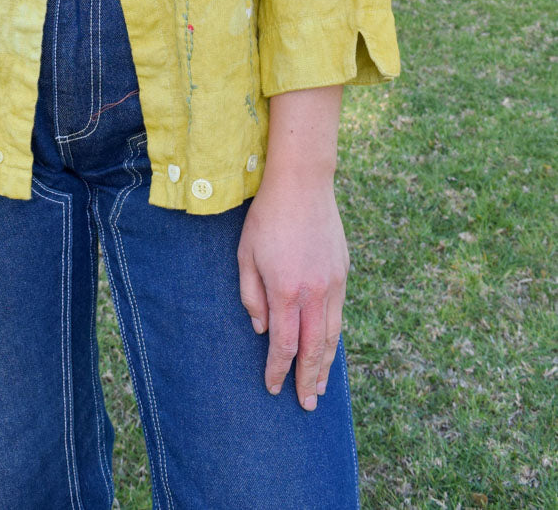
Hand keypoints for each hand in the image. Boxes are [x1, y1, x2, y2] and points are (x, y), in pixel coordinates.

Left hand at [236, 171, 349, 410]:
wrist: (302, 184)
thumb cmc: (267, 217)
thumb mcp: (245, 254)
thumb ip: (252, 295)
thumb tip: (262, 330)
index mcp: (285, 289)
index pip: (284, 344)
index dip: (278, 370)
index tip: (273, 387)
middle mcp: (313, 292)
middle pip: (313, 349)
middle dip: (308, 380)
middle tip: (306, 404)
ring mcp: (333, 283)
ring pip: (332, 336)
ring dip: (326, 365)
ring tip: (320, 387)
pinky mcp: (343, 273)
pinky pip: (339, 315)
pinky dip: (334, 338)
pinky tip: (328, 349)